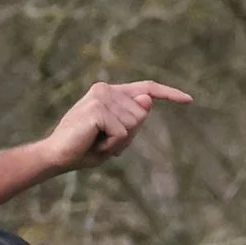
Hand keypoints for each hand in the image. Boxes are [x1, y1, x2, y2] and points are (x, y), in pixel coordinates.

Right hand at [39, 80, 191, 172]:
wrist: (56, 156)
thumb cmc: (85, 148)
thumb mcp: (117, 137)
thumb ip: (134, 121)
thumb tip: (147, 100)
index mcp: (111, 92)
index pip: (146, 88)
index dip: (169, 94)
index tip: (189, 100)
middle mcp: (106, 89)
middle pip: (143, 114)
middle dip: (128, 135)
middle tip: (103, 142)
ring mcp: (101, 96)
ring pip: (134, 124)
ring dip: (119, 141)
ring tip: (96, 142)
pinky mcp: (98, 108)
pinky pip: (123, 133)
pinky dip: (113, 145)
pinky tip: (95, 144)